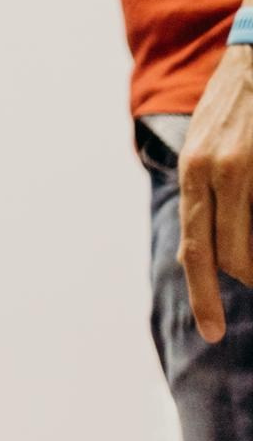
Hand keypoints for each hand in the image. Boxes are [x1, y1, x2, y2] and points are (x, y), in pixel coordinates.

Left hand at [180, 44, 252, 340]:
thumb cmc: (235, 109)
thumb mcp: (205, 149)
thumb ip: (203, 197)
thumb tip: (197, 256)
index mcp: (193, 171)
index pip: (194, 248)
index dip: (203, 295)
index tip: (210, 332)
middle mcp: (215, 170)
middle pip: (227, 258)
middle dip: (240, 283)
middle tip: (244, 298)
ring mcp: (246, 168)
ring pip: (250, 249)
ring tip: (252, 263)